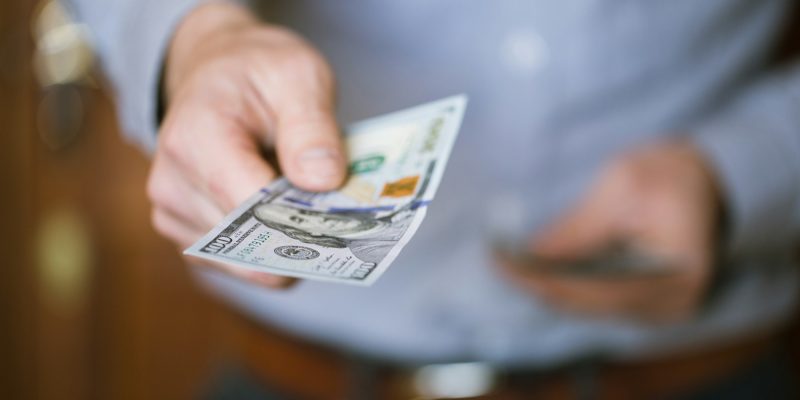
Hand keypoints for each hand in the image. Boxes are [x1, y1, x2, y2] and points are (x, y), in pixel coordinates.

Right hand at [146, 2, 345, 286]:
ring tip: (304, 197)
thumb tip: (323, 182)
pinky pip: (240, 263)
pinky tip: (283, 209)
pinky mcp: (185, 233)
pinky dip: (270, 245)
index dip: (305, 219)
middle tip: (340, 213)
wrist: (216, 72)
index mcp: (195, 139)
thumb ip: (312, 127)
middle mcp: (171, 184)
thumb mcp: (299, 75)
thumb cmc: (257, 70)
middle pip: (251, 243)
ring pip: (249, 264)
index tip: (349, 217)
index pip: (252, 207)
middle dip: (301, 234)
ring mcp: (172, 214)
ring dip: (286, 241)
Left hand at [497, 142, 722, 321]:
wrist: (708, 178)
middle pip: (586, 305)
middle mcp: (670, 305)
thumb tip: (530, 255)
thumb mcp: (622, 187)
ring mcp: (660, 308)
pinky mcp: (647, 302)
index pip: (592, 289)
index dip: (541, 278)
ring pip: (587, 307)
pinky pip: (596, 300)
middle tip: (497, 261)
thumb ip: (578, 227)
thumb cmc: (669, 173)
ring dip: (546, 286)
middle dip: (537, 284)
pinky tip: (536, 269)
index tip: (500, 260)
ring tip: (509, 264)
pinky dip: (565, 285)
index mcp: (675, 276)